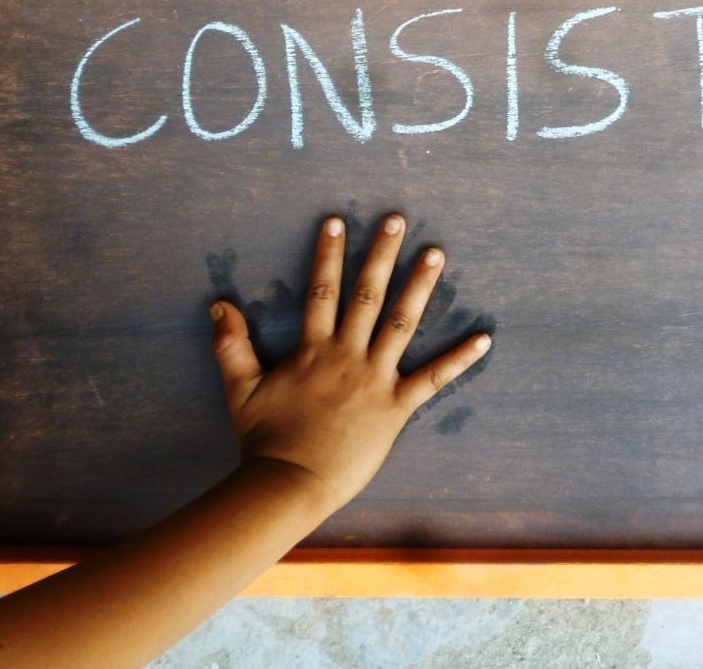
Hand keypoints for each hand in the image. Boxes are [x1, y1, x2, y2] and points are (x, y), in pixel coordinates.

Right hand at [207, 213, 491, 511]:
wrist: (291, 483)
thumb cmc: (265, 440)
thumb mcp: (240, 390)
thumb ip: (230, 346)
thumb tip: (218, 305)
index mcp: (313, 349)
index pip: (321, 291)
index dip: (328, 255)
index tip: (337, 221)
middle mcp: (347, 355)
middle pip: (366, 295)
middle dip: (381, 254)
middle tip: (396, 219)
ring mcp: (375, 379)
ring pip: (401, 323)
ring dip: (420, 287)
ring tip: (436, 254)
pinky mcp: (397, 407)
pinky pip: (434, 379)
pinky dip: (460, 359)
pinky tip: (484, 339)